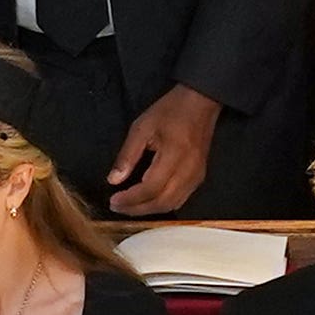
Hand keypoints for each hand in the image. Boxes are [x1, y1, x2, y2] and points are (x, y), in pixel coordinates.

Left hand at [107, 84, 223, 215]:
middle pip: (162, 202)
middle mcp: (188, 172)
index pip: (151, 188)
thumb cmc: (170, 112)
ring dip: (149, 210)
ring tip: (129, 207)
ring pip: (172, 205)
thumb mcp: (141, 128)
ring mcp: (197, 177)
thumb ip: (127, 156)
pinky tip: (148, 201)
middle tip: (117, 208)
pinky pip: (180, 200)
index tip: (113, 200)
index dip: (131, 199)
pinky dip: (162, 205)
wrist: (201, 104)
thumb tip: (113, 180)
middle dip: (138, 209)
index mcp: (174, 156)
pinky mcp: (199, 179)